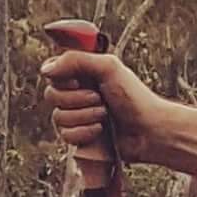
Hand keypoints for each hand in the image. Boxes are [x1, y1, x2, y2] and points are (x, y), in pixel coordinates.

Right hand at [39, 36, 167, 194]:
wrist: (150, 131)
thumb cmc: (135, 98)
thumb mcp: (109, 68)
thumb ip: (76, 60)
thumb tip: (46, 70)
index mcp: (81, 73)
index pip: (50, 71)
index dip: (61, 78)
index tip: (78, 81)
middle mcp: (76, 92)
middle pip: (51, 95)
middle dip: (77, 99)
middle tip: (100, 99)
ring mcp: (77, 115)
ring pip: (58, 117)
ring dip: (84, 117)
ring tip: (105, 115)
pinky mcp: (80, 136)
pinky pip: (65, 135)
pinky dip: (84, 133)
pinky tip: (101, 131)